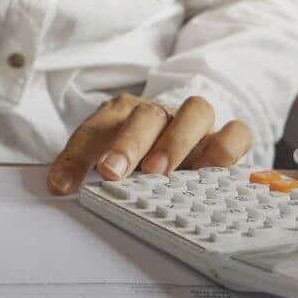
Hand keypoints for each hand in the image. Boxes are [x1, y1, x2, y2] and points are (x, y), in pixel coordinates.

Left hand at [47, 95, 252, 194]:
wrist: (183, 136)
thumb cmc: (139, 154)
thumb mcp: (105, 158)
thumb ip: (82, 168)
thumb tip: (60, 187)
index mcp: (122, 113)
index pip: (96, 128)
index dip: (76, 155)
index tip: (62, 185)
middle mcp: (160, 113)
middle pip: (146, 115)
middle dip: (128, 143)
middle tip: (112, 171)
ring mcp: (195, 123)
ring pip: (196, 111)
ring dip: (177, 141)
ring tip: (161, 172)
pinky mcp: (227, 136)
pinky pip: (237, 132)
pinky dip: (225, 149)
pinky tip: (209, 174)